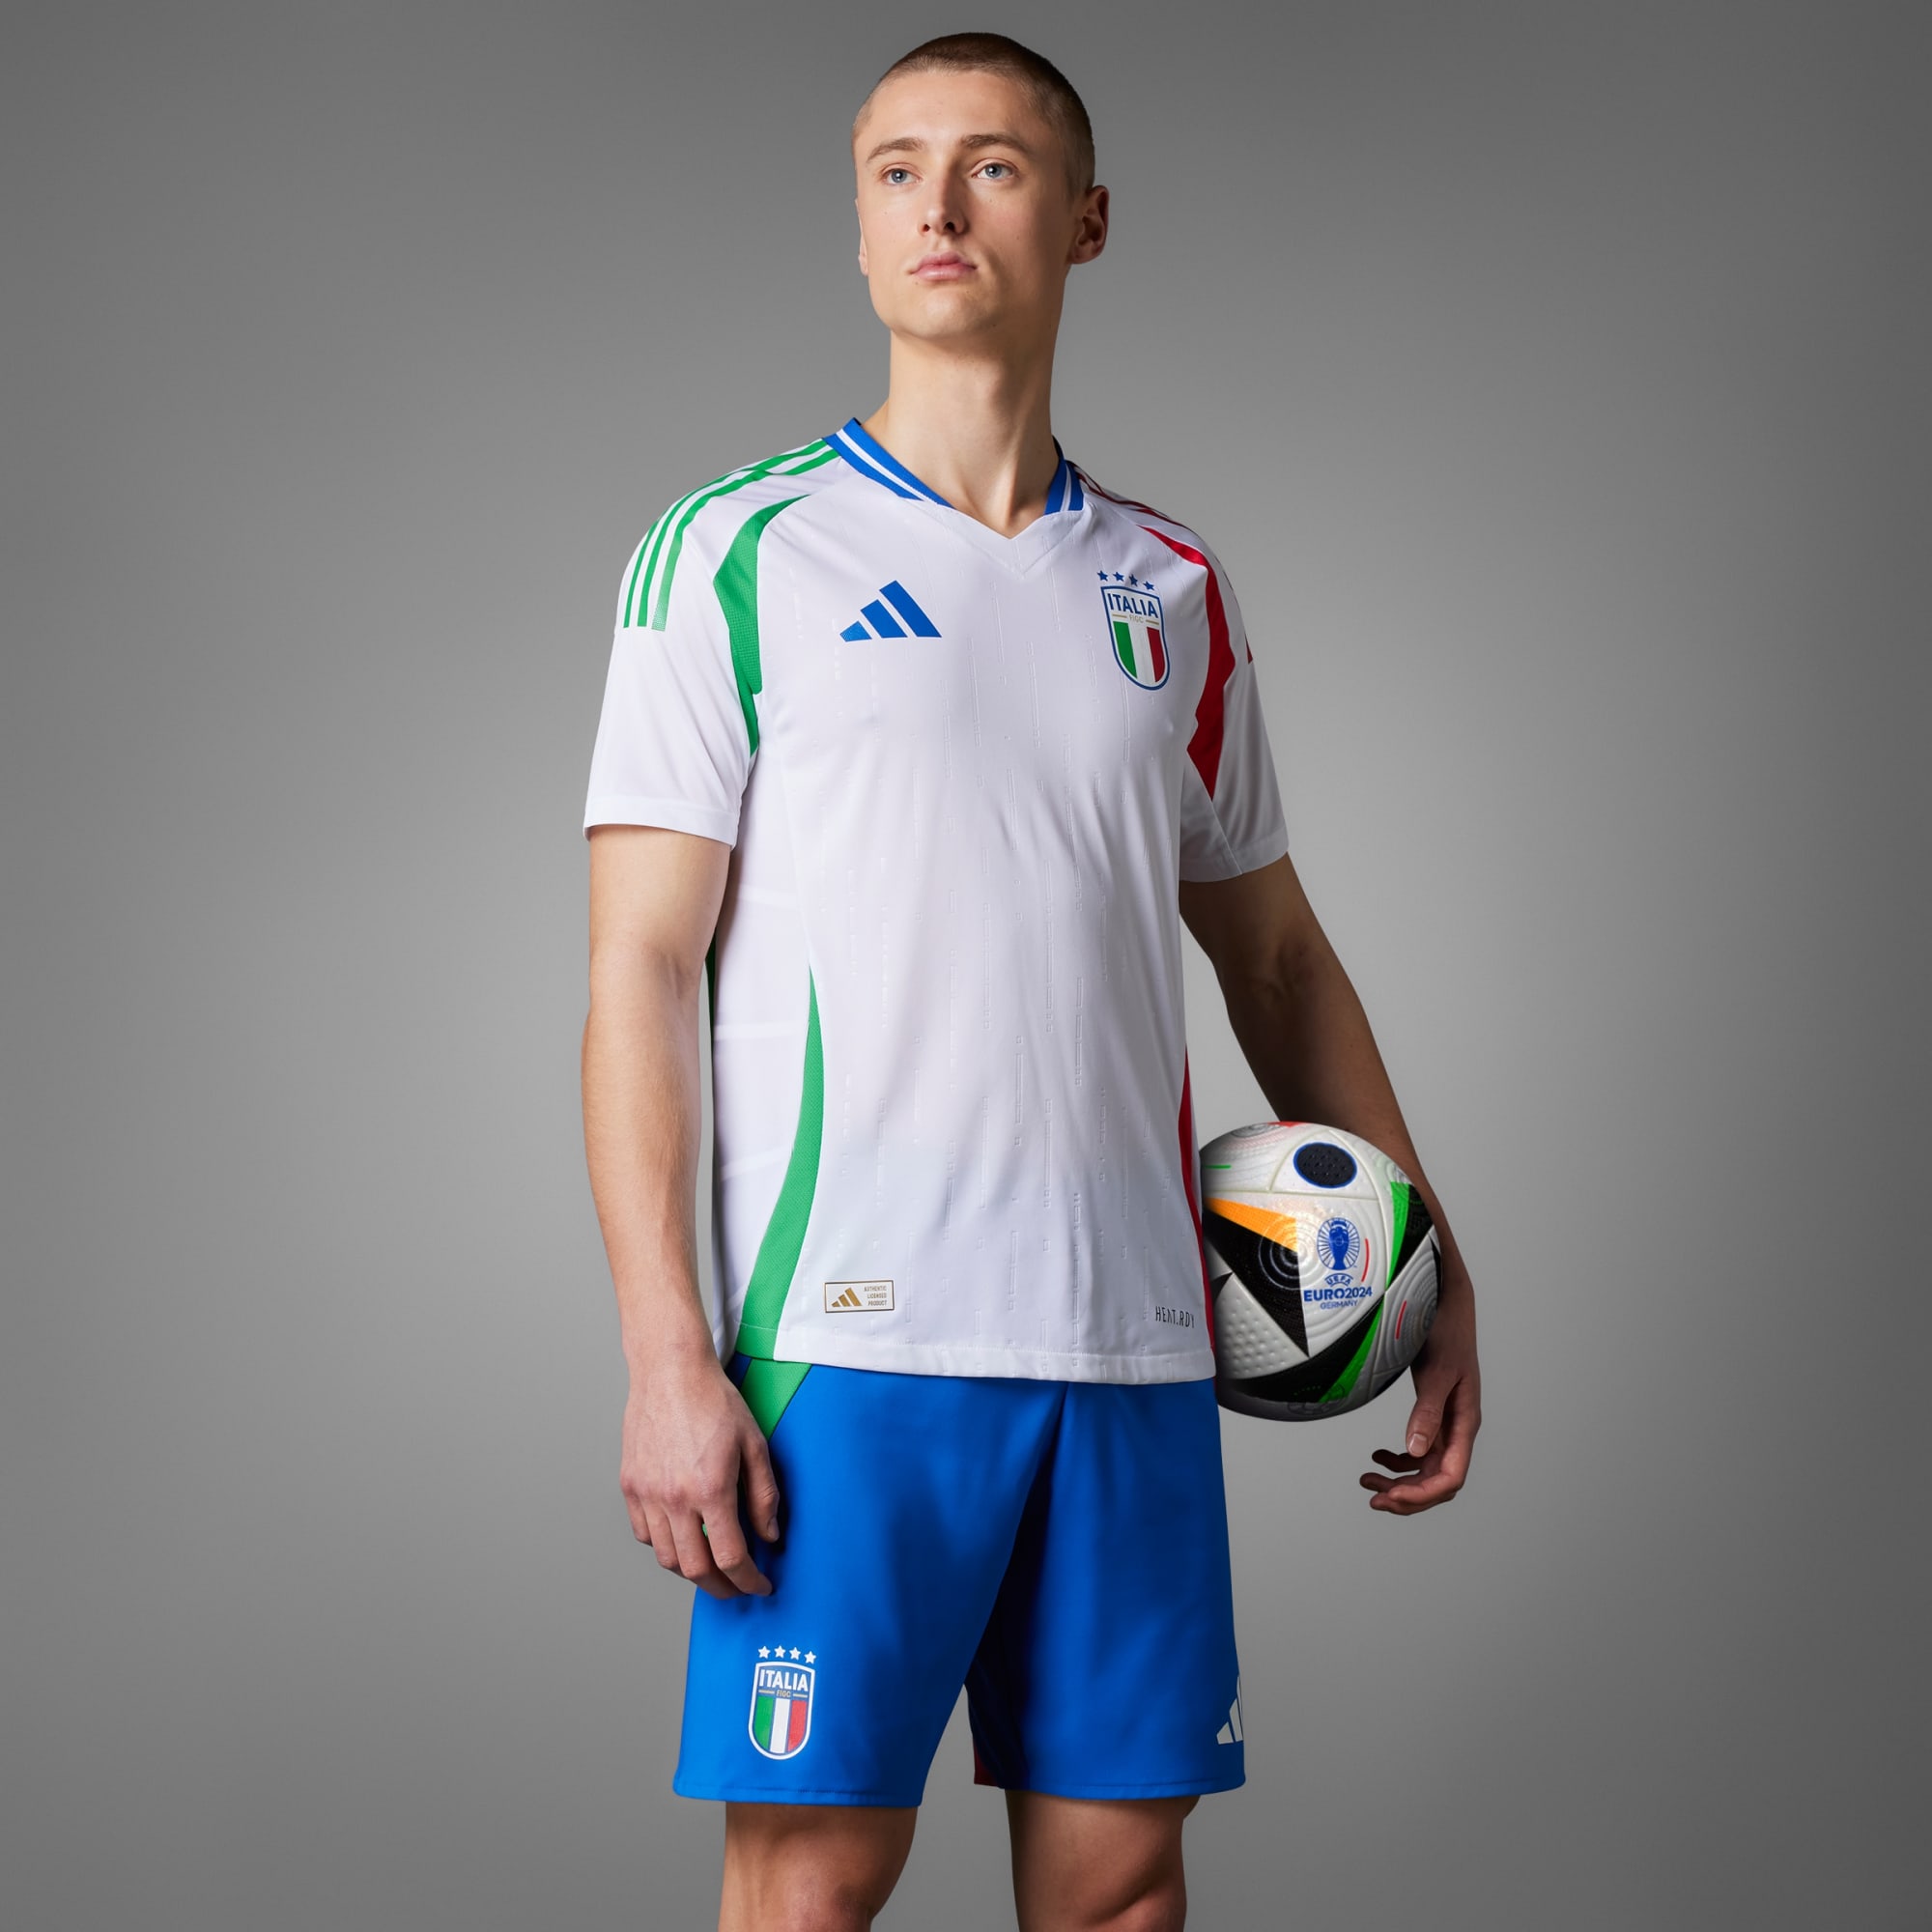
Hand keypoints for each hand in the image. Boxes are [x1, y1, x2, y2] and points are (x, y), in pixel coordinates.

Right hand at [621, 1345, 781, 1596]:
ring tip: (711, 1565)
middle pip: (695, 1569)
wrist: (671, 1372)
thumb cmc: (714, 1401)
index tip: (760, 1586)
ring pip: (666, 1557)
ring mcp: (647, 1494)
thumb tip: (768, 1536)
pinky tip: (682, 1537)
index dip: (749, 1582)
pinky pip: (644, 1534)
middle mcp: (674, 1498)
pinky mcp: (630, 1485)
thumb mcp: (754, 1444)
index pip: (731, 1557)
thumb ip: (764, 1495)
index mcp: (711, 1489)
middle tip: (737, 1587)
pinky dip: (664, 1546)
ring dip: (691, 1570)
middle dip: (721, 1587)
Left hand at [1360, 1266, 1480, 1514]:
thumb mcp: (1437, 1371)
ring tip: (1367, 1482)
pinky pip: (1418, 1450)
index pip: (1450, 1477)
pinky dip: (1398, 1460)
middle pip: (1438, 1481)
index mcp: (1465, 1422)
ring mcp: (1446, 1420)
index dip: (1422, 1495)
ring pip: (1425, 1469)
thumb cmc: (1447, 1331)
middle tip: (1372, 1497)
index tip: (1390, 1498)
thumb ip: (1426, 1411)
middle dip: (1407, 1496)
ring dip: (1400, 1482)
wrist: (1446, 1301)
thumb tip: (1413, 1452)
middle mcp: (1458, 1427)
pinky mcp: (1433, 1410)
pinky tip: (1376, 1457)